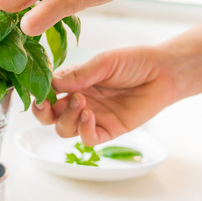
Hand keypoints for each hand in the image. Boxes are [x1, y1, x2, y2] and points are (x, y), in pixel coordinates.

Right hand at [31, 46, 180, 144]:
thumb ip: (78, 74)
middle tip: (47, 103)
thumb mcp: (103, 62)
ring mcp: (93, 117)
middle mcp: (79, 101)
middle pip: (49, 116)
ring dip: (66, 118)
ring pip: (64, 129)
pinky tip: (89, 115)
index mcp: (73, 83)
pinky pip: (88, 139)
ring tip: (80, 102)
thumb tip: (51, 82)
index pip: (46, 93)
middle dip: (43, 112)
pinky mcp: (110, 130)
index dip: (38, 94)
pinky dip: (83, 130)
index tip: (37, 90)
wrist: (164, 72)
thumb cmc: (133, 62)